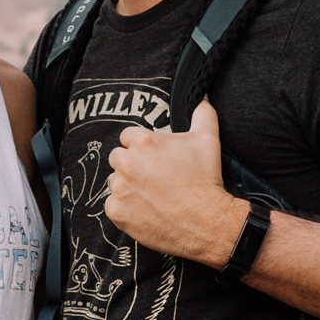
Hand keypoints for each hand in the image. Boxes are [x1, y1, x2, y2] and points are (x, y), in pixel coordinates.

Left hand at [103, 98, 243, 266]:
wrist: (206, 221)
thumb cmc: (206, 180)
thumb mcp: (208, 140)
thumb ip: (202, 113)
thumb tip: (201, 98)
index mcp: (144, 142)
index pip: (127, 136)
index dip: (140, 146)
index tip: (152, 158)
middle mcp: (128, 163)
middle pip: (118, 157)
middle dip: (131, 164)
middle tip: (152, 177)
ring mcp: (120, 189)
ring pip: (114, 181)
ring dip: (126, 185)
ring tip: (150, 194)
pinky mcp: (117, 212)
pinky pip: (112, 205)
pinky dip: (125, 208)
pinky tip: (145, 209)